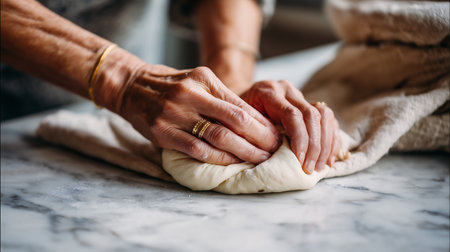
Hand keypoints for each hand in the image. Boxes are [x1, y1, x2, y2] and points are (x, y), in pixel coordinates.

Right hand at [92, 49, 279, 164]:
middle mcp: (191, 94)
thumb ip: (220, 97)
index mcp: (204, 79)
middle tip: (274, 150)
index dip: (261, 122)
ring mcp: (175, 114)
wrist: (131, 87)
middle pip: (234, 121)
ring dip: (243, 151)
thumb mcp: (196, 81)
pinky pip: (197, 150)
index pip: (240, 104)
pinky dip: (218, 158)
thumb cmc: (171, 86)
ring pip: (219, 137)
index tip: (275, 134)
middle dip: (259, 138)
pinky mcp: (163, 133)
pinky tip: (232, 163)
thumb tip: (253, 120)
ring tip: (259, 159)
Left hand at [240, 80, 341, 173]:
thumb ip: (253, 135)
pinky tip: (328, 158)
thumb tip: (271, 157)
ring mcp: (299, 94)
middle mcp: (287, 89)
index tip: (300, 161)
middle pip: (312, 115)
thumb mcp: (238, 124)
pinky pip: (328, 119)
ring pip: (324, 115)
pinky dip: (331, 139)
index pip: (293, 114)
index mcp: (269, 92)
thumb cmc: (235, 119)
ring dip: (325, 144)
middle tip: (311, 167)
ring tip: (321, 166)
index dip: (300, 139)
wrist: (234, 103)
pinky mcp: (308, 103)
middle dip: (314, 145)